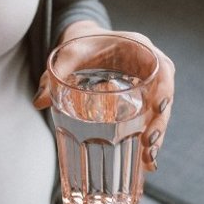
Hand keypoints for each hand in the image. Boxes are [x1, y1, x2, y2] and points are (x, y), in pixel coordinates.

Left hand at [34, 22, 174, 170]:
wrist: (86, 41)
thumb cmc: (81, 43)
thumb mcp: (68, 54)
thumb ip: (53, 75)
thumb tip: (39, 102)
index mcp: (139, 48)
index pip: (162, 67)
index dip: (164, 89)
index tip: (158, 108)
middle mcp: (149, 67)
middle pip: (164, 96)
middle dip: (160, 123)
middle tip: (149, 144)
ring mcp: (147, 85)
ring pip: (160, 112)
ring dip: (157, 137)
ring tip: (149, 162)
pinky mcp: (141, 99)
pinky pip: (150, 119)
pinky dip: (148, 139)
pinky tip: (146, 162)